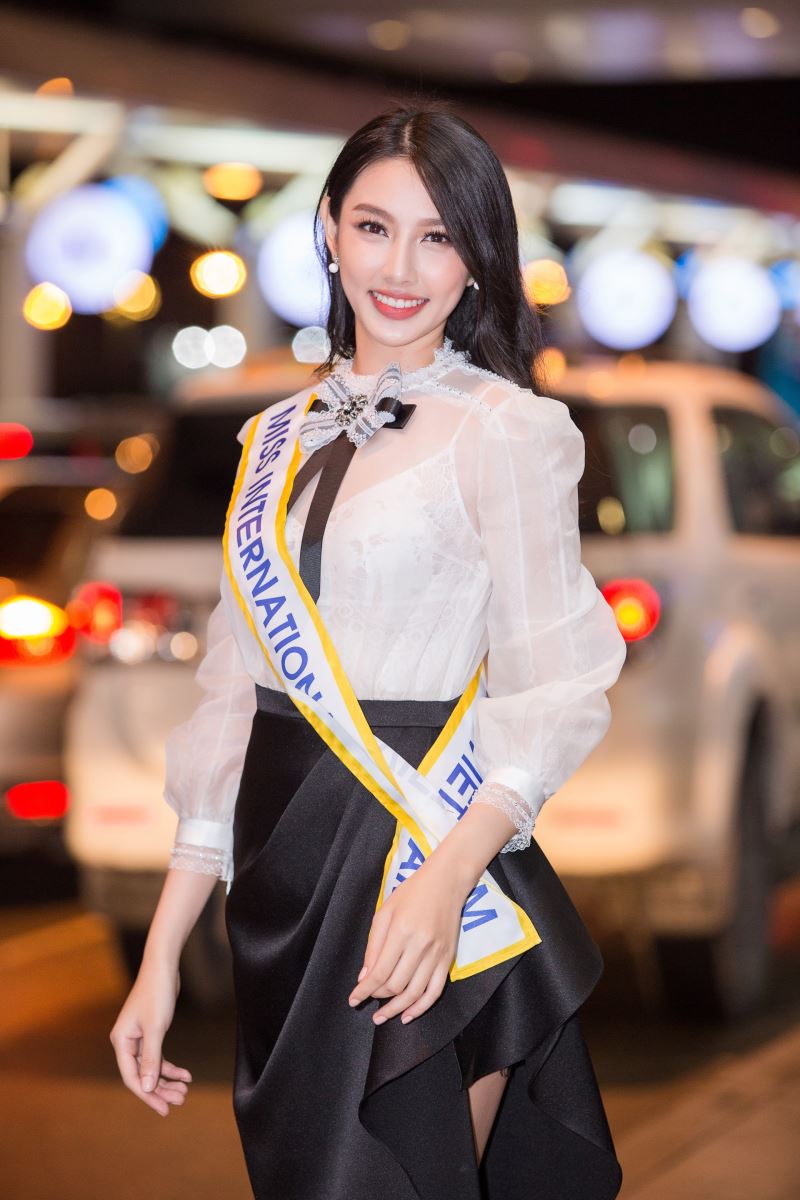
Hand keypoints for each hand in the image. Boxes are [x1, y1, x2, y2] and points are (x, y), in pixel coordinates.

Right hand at [109, 959, 191, 1116]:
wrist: (164, 967)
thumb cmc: (157, 994)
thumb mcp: (156, 1029)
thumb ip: (151, 1059)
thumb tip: (146, 1088)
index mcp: (121, 1041)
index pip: (132, 1077)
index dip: (147, 1095)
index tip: (164, 1109)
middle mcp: (127, 1042)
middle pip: (142, 1075)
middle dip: (161, 1089)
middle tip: (180, 1100)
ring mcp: (139, 1037)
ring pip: (151, 1067)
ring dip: (167, 1080)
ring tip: (185, 1091)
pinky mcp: (151, 1032)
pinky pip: (158, 1056)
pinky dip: (171, 1067)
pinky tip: (186, 1075)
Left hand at [348, 856, 466, 1024]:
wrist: (447, 882)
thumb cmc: (412, 893)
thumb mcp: (385, 912)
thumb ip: (374, 945)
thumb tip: (364, 976)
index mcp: (401, 932)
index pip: (380, 972)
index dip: (364, 990)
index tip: (353, 999)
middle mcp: (420, 946)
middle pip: (396, 985)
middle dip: (377, 997)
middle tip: (367, 999)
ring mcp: (437, 955)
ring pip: (414, 993)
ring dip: (396, 1009)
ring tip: (382, 1017)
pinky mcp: (448, 959)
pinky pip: (435, 991)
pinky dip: (421, 1007)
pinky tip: (408, 1015)